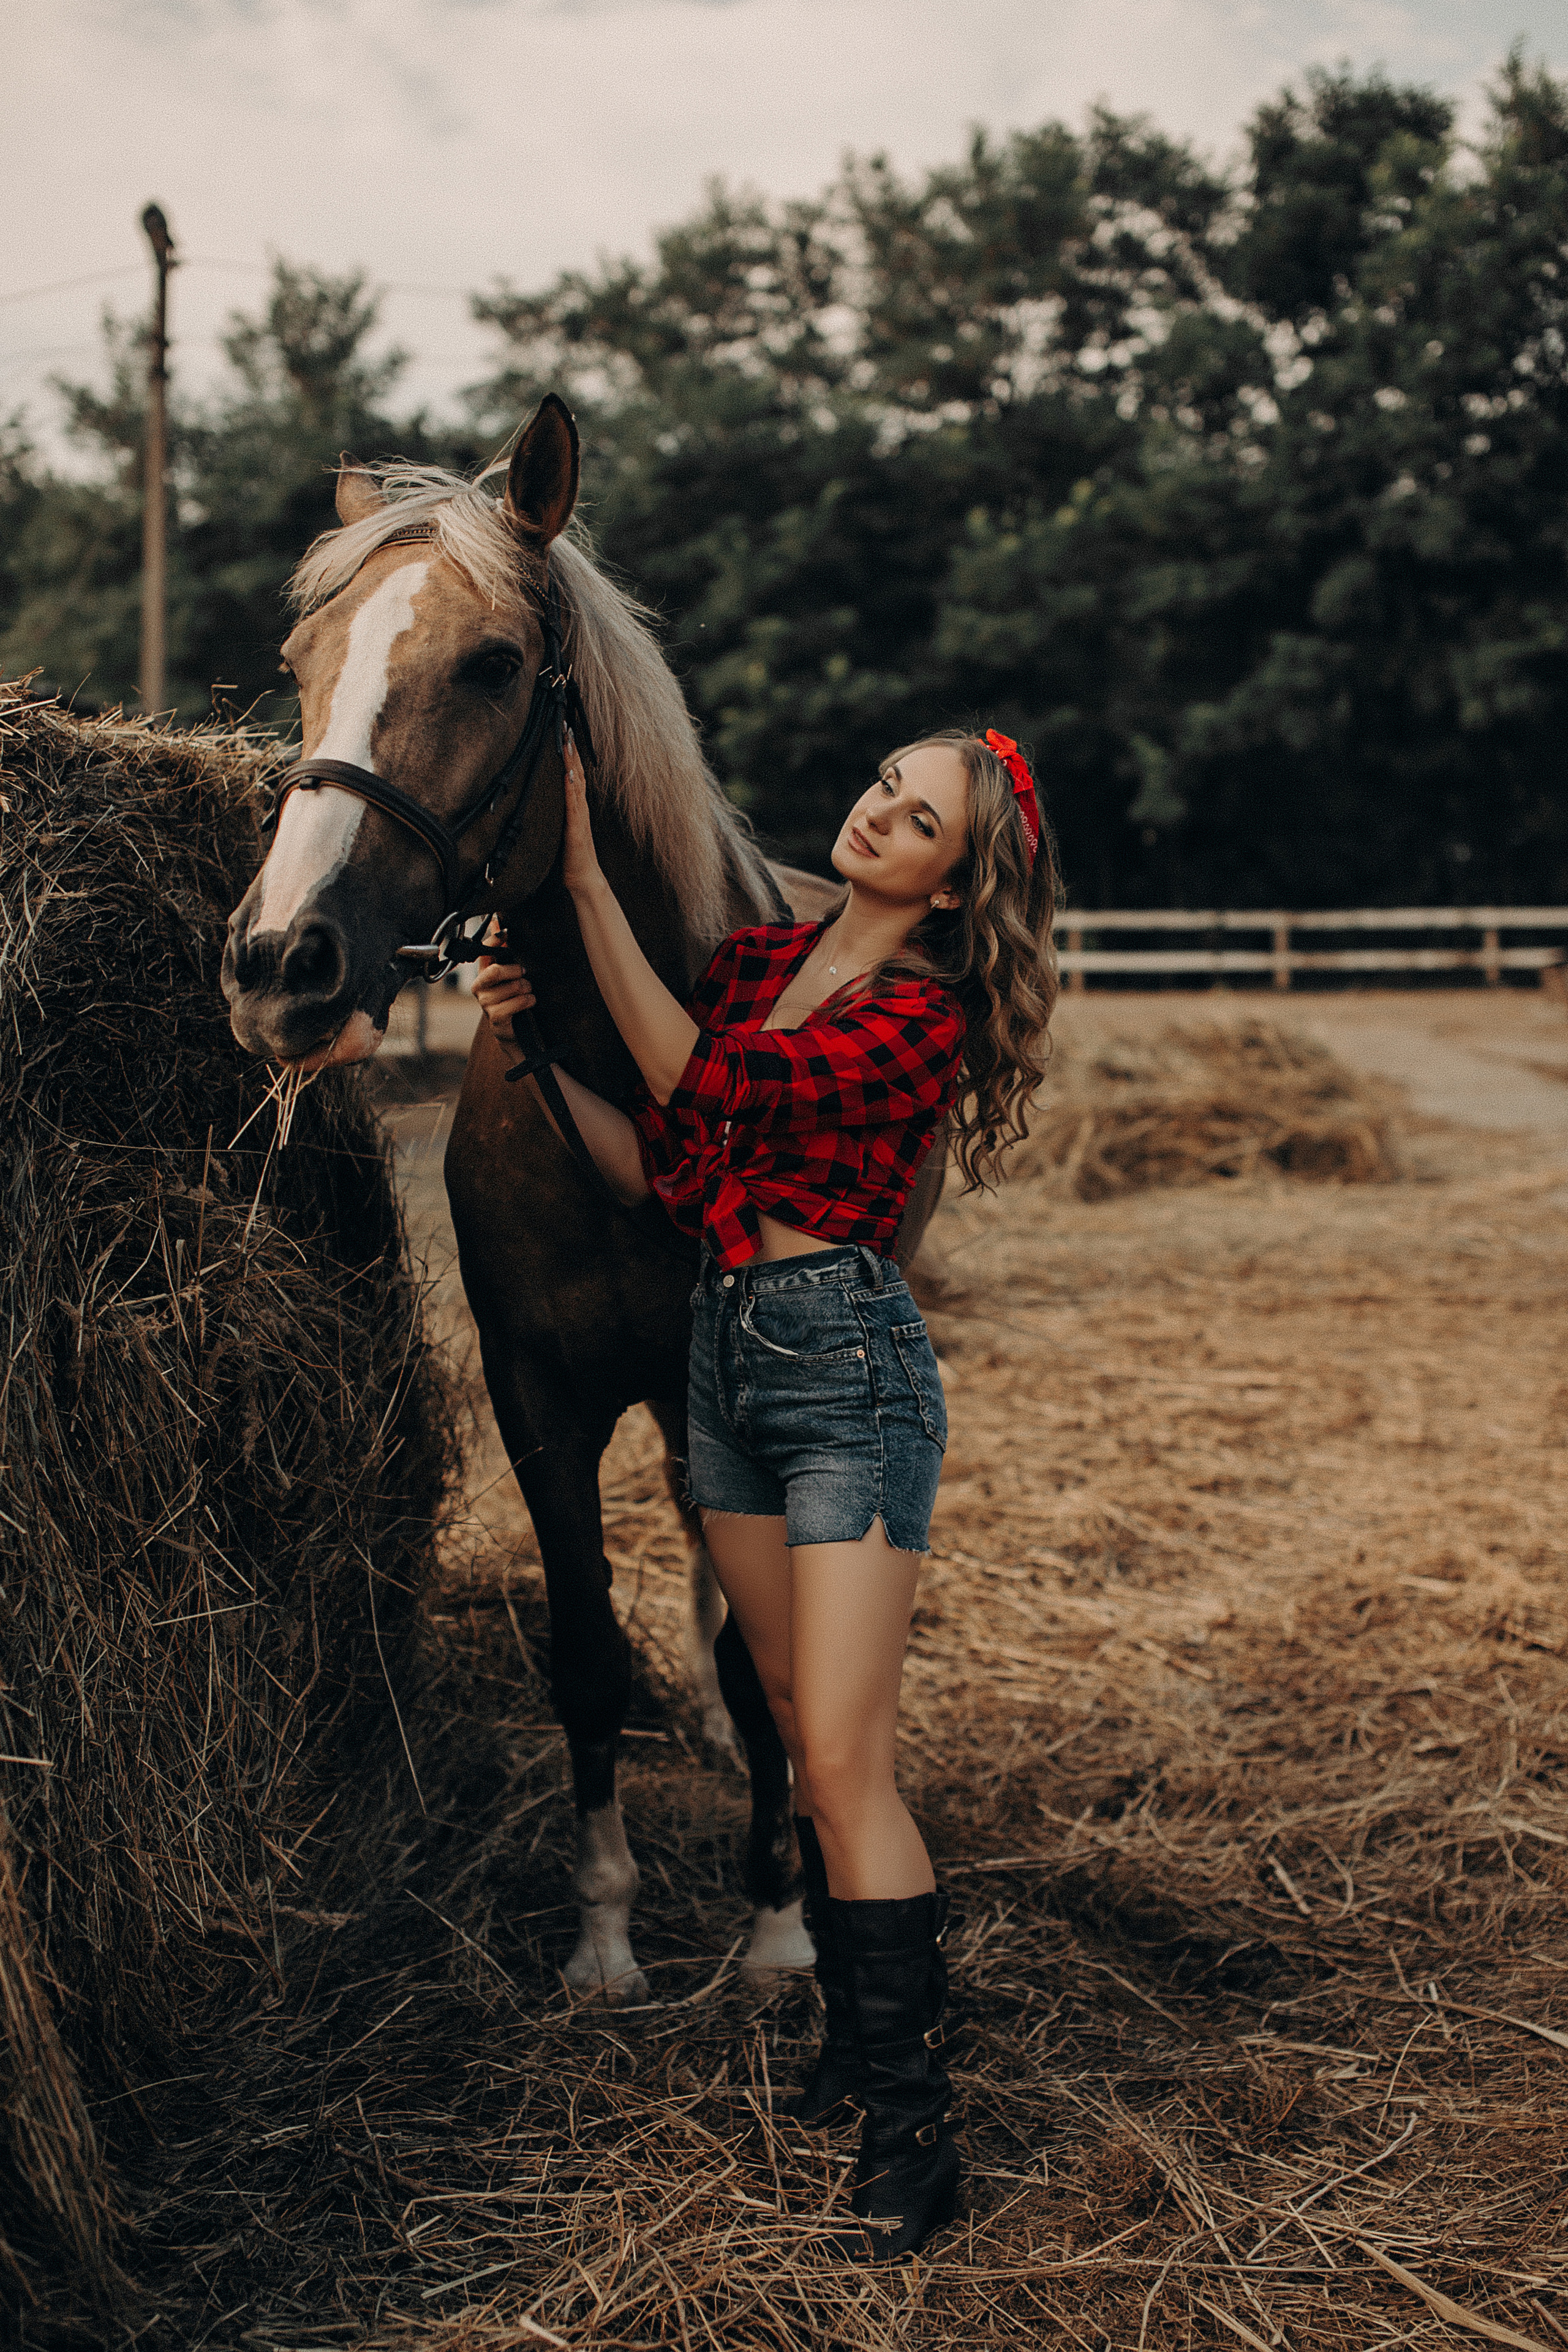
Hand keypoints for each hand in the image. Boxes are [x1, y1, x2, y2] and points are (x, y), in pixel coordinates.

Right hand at [473, 916, 536, 1037]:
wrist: (512, 1029)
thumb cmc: (510, 998)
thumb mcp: (507, 973)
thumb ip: (501, 949)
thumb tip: (496, 921)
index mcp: (482, 972)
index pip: (484, 952)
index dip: (493, 941)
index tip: (506, 932)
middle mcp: (479, 986)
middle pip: (496, 971)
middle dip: (516, 971)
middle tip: (523, 974)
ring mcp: (486, 1003)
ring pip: (514, 986)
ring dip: (527, 988)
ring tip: (526, 991)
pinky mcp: (496, 1017)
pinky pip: (519, 1002)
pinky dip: (529, 1000)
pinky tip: (528, 1002)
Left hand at [560, 730, 601, 898]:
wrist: (584, 878)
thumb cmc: (570, 856)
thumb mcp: (559, 827)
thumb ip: (554, 811)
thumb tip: (541, 796)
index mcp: (574, 805)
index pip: (572, 771)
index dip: (568, 750)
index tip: (563, 728)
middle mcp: (579, 806)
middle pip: (576, 770)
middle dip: (571, 746)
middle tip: (565, 722)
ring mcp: (579, 816)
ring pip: (577, 781)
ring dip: (572, 760)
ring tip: (568, 739)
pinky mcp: (576, 828)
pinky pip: (574, 804)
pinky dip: (572, 788)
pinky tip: (569, 774)